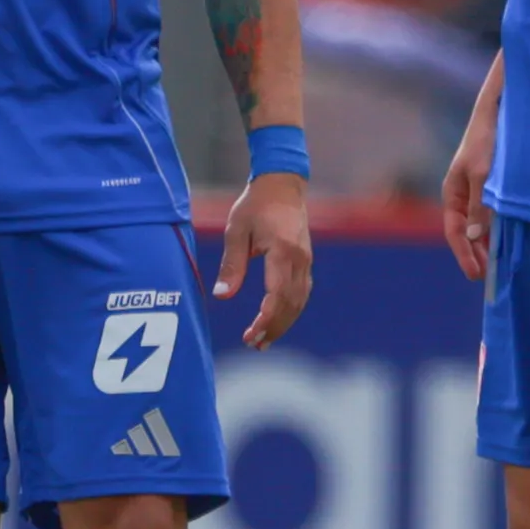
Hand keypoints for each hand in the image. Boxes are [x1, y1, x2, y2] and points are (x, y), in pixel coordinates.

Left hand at [213, 174, 312, 348]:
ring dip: (283, 323)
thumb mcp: (236, 230)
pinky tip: (278, 319)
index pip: (277, 296)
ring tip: (265, 340)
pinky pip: (302, 291)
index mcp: (283, 251)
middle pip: (291, 304)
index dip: (265, 320)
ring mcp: (306, 260)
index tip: (250, 336)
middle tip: (255, 345)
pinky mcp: (305, 260)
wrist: (282, 183)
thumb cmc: (255, 204)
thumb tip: (223, 296)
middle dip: (274, 328)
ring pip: (299, 301)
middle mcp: (299, 259)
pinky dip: (291, 310)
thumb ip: (232, 264)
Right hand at [441, 96, 497, 281]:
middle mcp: (463, 195)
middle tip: (489, 276)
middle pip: (466, 232)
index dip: (464, 254)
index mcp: (453, 192)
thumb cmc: (486, 140)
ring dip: (488, 244)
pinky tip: (510, 239)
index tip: (476, 274)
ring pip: (481, 225)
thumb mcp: (482, 174)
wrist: (499, 112)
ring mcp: (478, 191)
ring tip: (499, 264)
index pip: (454, 231)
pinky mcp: (494, 185)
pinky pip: (493, 213)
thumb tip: (475, 236)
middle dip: (475, 254)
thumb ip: (479, 205)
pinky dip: (499, 228)